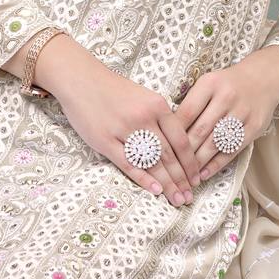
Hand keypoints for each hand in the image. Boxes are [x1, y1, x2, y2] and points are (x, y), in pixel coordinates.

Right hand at [51, 42, 201, 207]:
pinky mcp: (105, 140)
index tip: (197, 177)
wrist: (81, 79)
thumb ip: (160, 117)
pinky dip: (143, 178)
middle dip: (181, 179)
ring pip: (151, 162)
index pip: (180, 140)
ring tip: (177, 199)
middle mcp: (143, 117)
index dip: (190, 162)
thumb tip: (177, 143)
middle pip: (168, 155)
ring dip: (167, 184)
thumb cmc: (114, 89)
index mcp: (157, 105)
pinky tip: (155, 191)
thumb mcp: (144, 96)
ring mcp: (124, 129)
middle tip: (190, 196)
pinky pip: (128, 163)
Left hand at [171, 47, 278, 181]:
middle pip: (200, 130)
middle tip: (171, 168)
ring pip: (214, 143)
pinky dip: (216, 164)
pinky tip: (204, 173)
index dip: (173, 132)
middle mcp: (226, 97)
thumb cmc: (228, 84)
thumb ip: (192, 102)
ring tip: (185, 175)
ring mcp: (242, 112)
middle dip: (184, 152)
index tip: (163, 147)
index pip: (187, 112)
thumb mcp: (208, 82)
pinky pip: (232, 150)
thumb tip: (169, 129)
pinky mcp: (254, 127)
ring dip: (198, 162)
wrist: (263, 78)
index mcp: (210, 84)